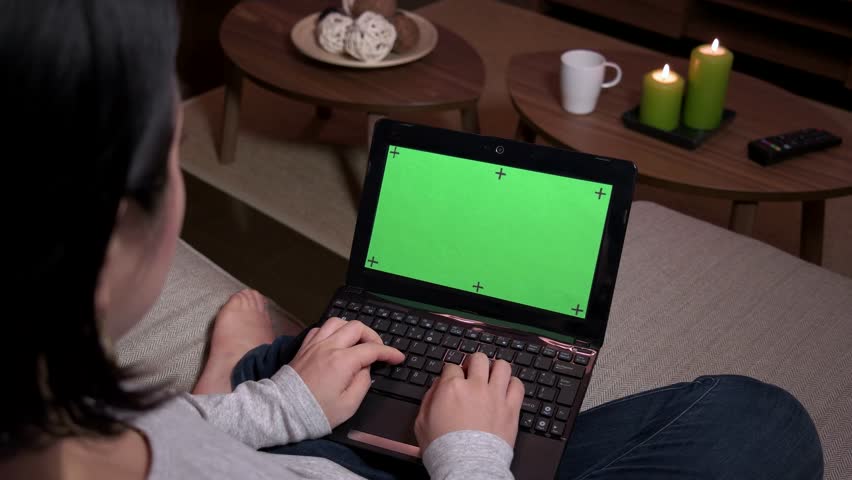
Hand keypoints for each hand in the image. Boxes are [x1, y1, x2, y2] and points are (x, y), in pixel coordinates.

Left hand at [289, 318, 404, 427]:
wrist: (282, 413)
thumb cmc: (316, 412)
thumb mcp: (349, 405)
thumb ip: (363, 383)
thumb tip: (366, 369)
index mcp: (342, 361)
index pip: (372, 349)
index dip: (389, 353)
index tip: (398, 357)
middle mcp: (329, 347)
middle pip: (356, 327)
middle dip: (372, 336)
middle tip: (378, 350)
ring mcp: (314, 344)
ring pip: (337, 322)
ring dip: (352, 329)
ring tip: (358, 342)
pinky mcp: (303, 347)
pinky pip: (320, 328)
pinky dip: (333, 331)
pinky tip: (336, 342)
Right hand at [415, 352, 524, 450]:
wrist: (466, 466)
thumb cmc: (443, 448)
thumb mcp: (422, 422)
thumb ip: (429, 398)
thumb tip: (438, 385)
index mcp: (452, 387)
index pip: (452, 366)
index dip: (451, 372)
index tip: (453, 378)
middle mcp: (475, 386)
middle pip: (478, 358)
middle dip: (474, 363)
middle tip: (473, 371)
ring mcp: (495, 396)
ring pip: (502, 366)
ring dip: (496, 368)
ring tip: (492, 375)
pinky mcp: (511, 408)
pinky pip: (518, 385)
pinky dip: (513, 384)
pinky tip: (507, 389)